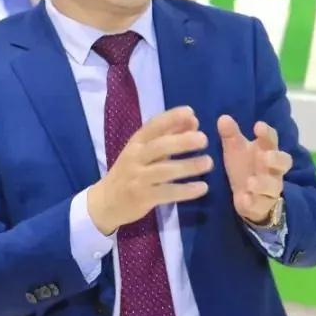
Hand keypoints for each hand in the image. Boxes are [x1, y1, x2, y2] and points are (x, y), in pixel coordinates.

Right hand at [87, 107, 210, 235]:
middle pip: (159, 146)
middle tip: (204, 139)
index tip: (191, 112)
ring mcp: (138, 178)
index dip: (171, 118)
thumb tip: (193, 120)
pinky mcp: (143, 197)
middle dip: (182, 141)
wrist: (106, 202)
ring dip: (188, 166)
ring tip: (208, 163)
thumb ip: (168, 135)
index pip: (153, 126)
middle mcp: (135, 157)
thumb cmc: (131, 171)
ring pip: (165, 170)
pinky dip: (186, 190)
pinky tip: (202, 188)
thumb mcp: (145, 151)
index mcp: (136, 143)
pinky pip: (167, 192)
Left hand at [217, 116, 292, 224]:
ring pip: (274, 186)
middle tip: (264, 156)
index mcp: (267, 151)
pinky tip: (244, 199)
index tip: (258, 126)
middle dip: (276, 159)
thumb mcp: (236, 150)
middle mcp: (273, 170)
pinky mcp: (261, 205)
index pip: (272, 140)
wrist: (247, 196)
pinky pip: (261, 205)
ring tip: (250, 182)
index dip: (267, 134)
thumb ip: (231, 135)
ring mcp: (269, 189)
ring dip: (263, 184)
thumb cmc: (244, 167)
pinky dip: (253, 202)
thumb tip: (223, 118)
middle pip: (284, 163)